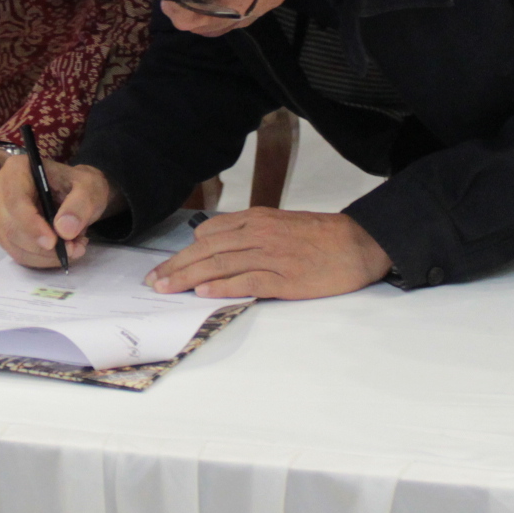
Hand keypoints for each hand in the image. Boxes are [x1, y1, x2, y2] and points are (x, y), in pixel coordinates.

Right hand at [0, 156, 119, 268]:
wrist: (76, 193)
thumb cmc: (80, 186)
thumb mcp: (90, 189)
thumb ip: (80, 206)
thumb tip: (64, 230)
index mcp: (17, 168)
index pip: (15, 201)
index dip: (31, 225)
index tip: (53, 242)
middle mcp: (0, 188)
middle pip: (10, 226)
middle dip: (40, 246)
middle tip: (73, 249)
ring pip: (12, 244)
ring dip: (43, 255)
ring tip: (73, 248)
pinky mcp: (2, 230)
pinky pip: (15, 252)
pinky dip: (39, 259)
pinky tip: (58, 253)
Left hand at [147, 209, 391, 299]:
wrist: (359, 243)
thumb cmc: (321, 236)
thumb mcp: (281, 224)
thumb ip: (251, 232)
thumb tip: (217, 244)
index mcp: (257, 220)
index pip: (209, 234)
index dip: (183, 252)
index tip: (165, 267)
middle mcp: (259, 234)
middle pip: (207, 250)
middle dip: (177, 266)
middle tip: (154, 282)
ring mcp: (272, 256)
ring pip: (221, 264)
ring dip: (189, 278)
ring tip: (168, 289)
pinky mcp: (286, 278)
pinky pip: (248, 281)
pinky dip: (224, 287)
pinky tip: (204, 293)